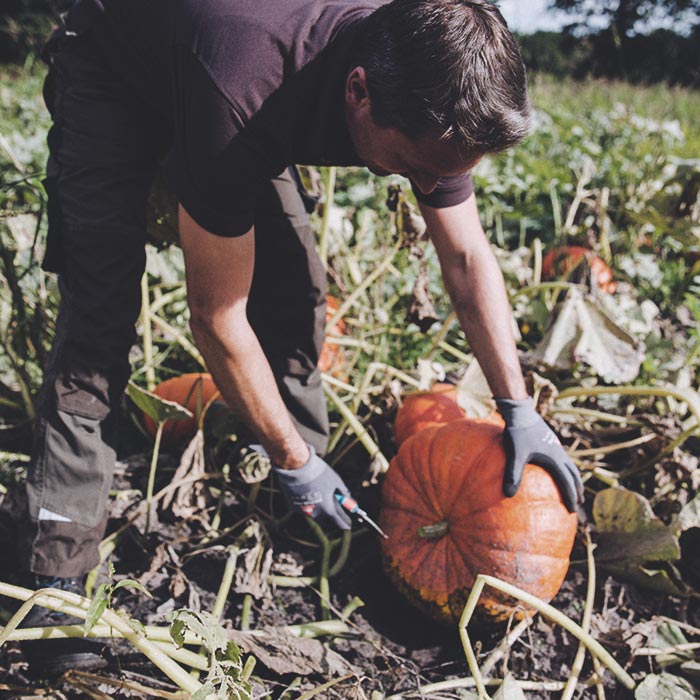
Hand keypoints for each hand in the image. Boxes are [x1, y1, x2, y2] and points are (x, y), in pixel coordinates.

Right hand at [252, 444, 351, 528]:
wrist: (297, 467)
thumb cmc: (319, 473)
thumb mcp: (336, 481)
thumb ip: (344, 493)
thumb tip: (349, 499)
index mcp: (328, 510)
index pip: (340, 523)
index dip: (345, 523)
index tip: (348, 523)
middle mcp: (315, 514)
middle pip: (326, 519)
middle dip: (330, 513)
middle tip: (332, 504)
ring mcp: (303, 511)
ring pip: (314, 513)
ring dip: (318, 508)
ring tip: (319, 494)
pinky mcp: (293, 507)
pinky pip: (303, 508)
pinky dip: (307, 503)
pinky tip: (307, 492)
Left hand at [495, 398, 582, 512]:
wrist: (520, 412)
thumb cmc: (517, 433)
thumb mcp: (515, 454)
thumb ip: (512, 474)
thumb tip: (508, 494)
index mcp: (554, 459)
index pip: (567, 482)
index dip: (570, 497)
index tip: (572, 511)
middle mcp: (559, 453)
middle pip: (573, 475)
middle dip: (577, 490)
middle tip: (578, 504)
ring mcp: (556, 446)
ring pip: (570, 466)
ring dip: (574, 479)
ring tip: (573, 489)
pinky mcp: (550, 441)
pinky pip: (562, 459)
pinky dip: (565, 469)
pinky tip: (556, 470)